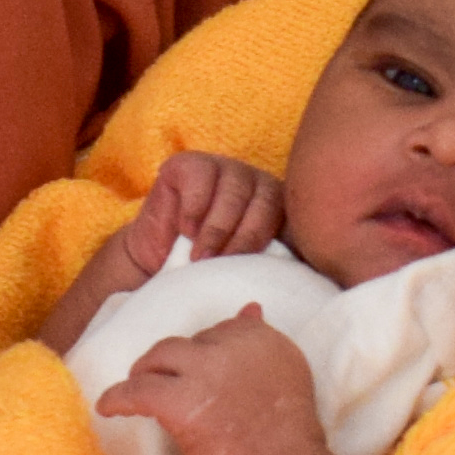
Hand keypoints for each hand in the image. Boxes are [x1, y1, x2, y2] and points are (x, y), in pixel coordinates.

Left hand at [117, 314, 357, 454]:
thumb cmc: (288, 433)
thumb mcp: (287, 370)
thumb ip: (262, 338)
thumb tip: (249, 308)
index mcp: (257, 336)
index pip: (216, 330)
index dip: (203, 351)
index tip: (197, 369)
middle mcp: (229, 346)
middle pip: (185, 343)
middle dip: (173, 362)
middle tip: (166, 382)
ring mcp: (203, 372)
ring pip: (158, 357)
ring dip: (145, 372)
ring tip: (139, 388)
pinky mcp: (181, 403)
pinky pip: (137, 391)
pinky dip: (117, 398)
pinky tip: (108, 407)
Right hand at [129, 149, 288, 266]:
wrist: (155, 265)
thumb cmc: (203, 272)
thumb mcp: (241, 274)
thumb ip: (270, 272)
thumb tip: (299, 289)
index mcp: (278, 209)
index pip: (293, 217)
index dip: (275, 245)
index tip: (255, 274)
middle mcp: (256, 185)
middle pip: (266, 202)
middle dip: (244, 239)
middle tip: (221, 265)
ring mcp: (225, 170)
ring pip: (235, 190)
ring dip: (217, 229)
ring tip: (200, 257)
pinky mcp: (190, 164)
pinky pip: (202, 177)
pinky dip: (195, 206)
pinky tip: (185, 230)